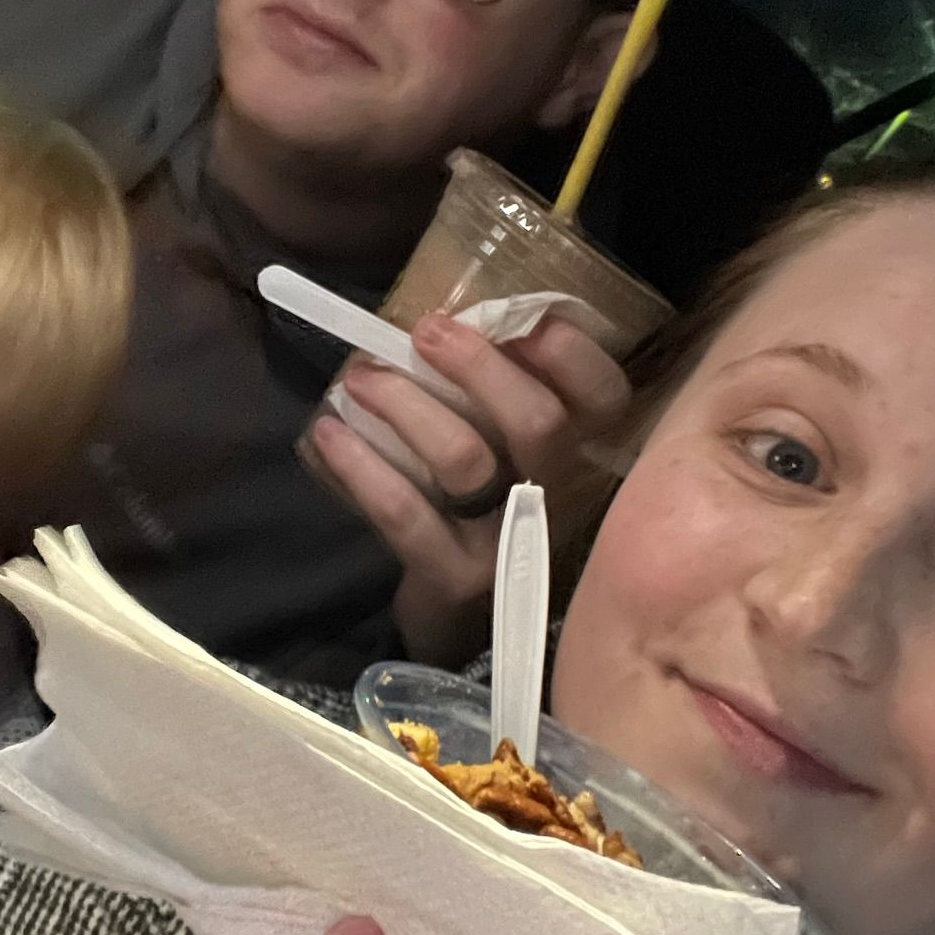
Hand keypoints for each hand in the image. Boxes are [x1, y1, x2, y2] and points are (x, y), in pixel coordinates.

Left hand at [314, 312, 628, 664]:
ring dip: (406, 405)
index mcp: (582, 456)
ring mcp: (509, 546)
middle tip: (425, 332)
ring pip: (465, 460)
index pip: (604, 398)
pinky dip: (362, 465)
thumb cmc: (480, 504)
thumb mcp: (508, 447)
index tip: (514, 319)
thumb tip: (455, 316)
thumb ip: (502, 389)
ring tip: (361, 377)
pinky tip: (330, 431)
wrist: (459, 618)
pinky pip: (405, 513)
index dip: (567, 352)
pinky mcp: (455, 578)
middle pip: (537, 422)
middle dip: (476, 365)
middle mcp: (559, 500)